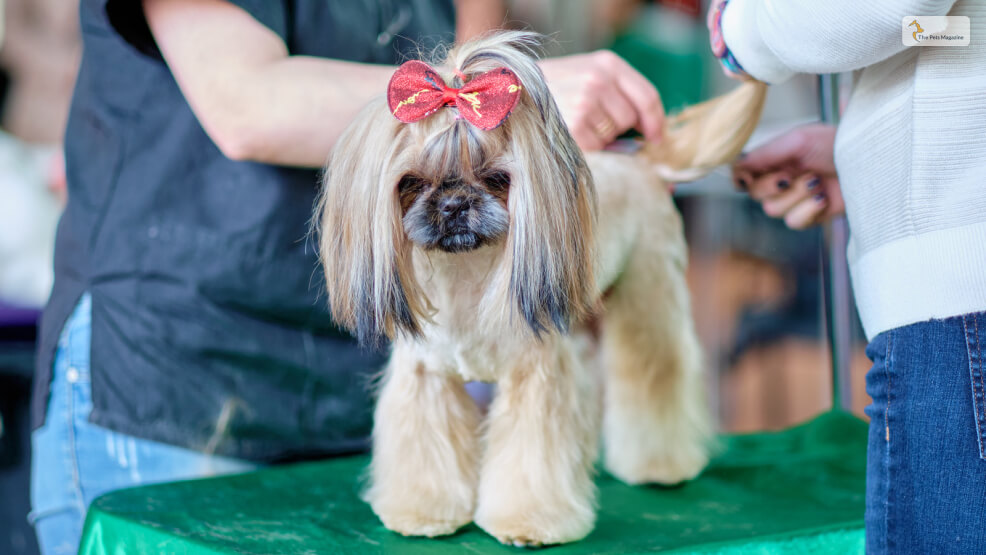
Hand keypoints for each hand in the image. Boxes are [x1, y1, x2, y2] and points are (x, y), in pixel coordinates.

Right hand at [539, 50, 663, 150]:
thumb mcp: (587, 72)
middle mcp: (600, 79)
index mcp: (607, 63)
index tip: (657, 138)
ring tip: (576, 121)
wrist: (514, 90)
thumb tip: (650, 130)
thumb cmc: (555, 86)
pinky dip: (586, 145)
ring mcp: (586, 102)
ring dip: (600, 134)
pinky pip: (596, 145)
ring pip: (613, 133)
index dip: (656, 121)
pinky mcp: (575, 124)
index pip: (647, 96)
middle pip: (630, 118)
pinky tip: (569, 131)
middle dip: (617, 126)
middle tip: (592, 119)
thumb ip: (618, 91)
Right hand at [733, 124, 843, 229]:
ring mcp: (795, 200)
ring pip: (773, 210)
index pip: (743, 174)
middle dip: (772, 186)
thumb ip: (765, 153)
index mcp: (774, 160)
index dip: (743, 178)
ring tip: (817, 181)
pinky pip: (794, 222)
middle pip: (755, 195)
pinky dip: (808, 209)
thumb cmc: (837, 144)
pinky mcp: (810, 216)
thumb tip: (736, 164)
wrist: (869, 161)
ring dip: (796, 196)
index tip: (750, 176)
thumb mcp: (798, 140)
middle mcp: (781, 180)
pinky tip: (823, 197)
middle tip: (791, 175)